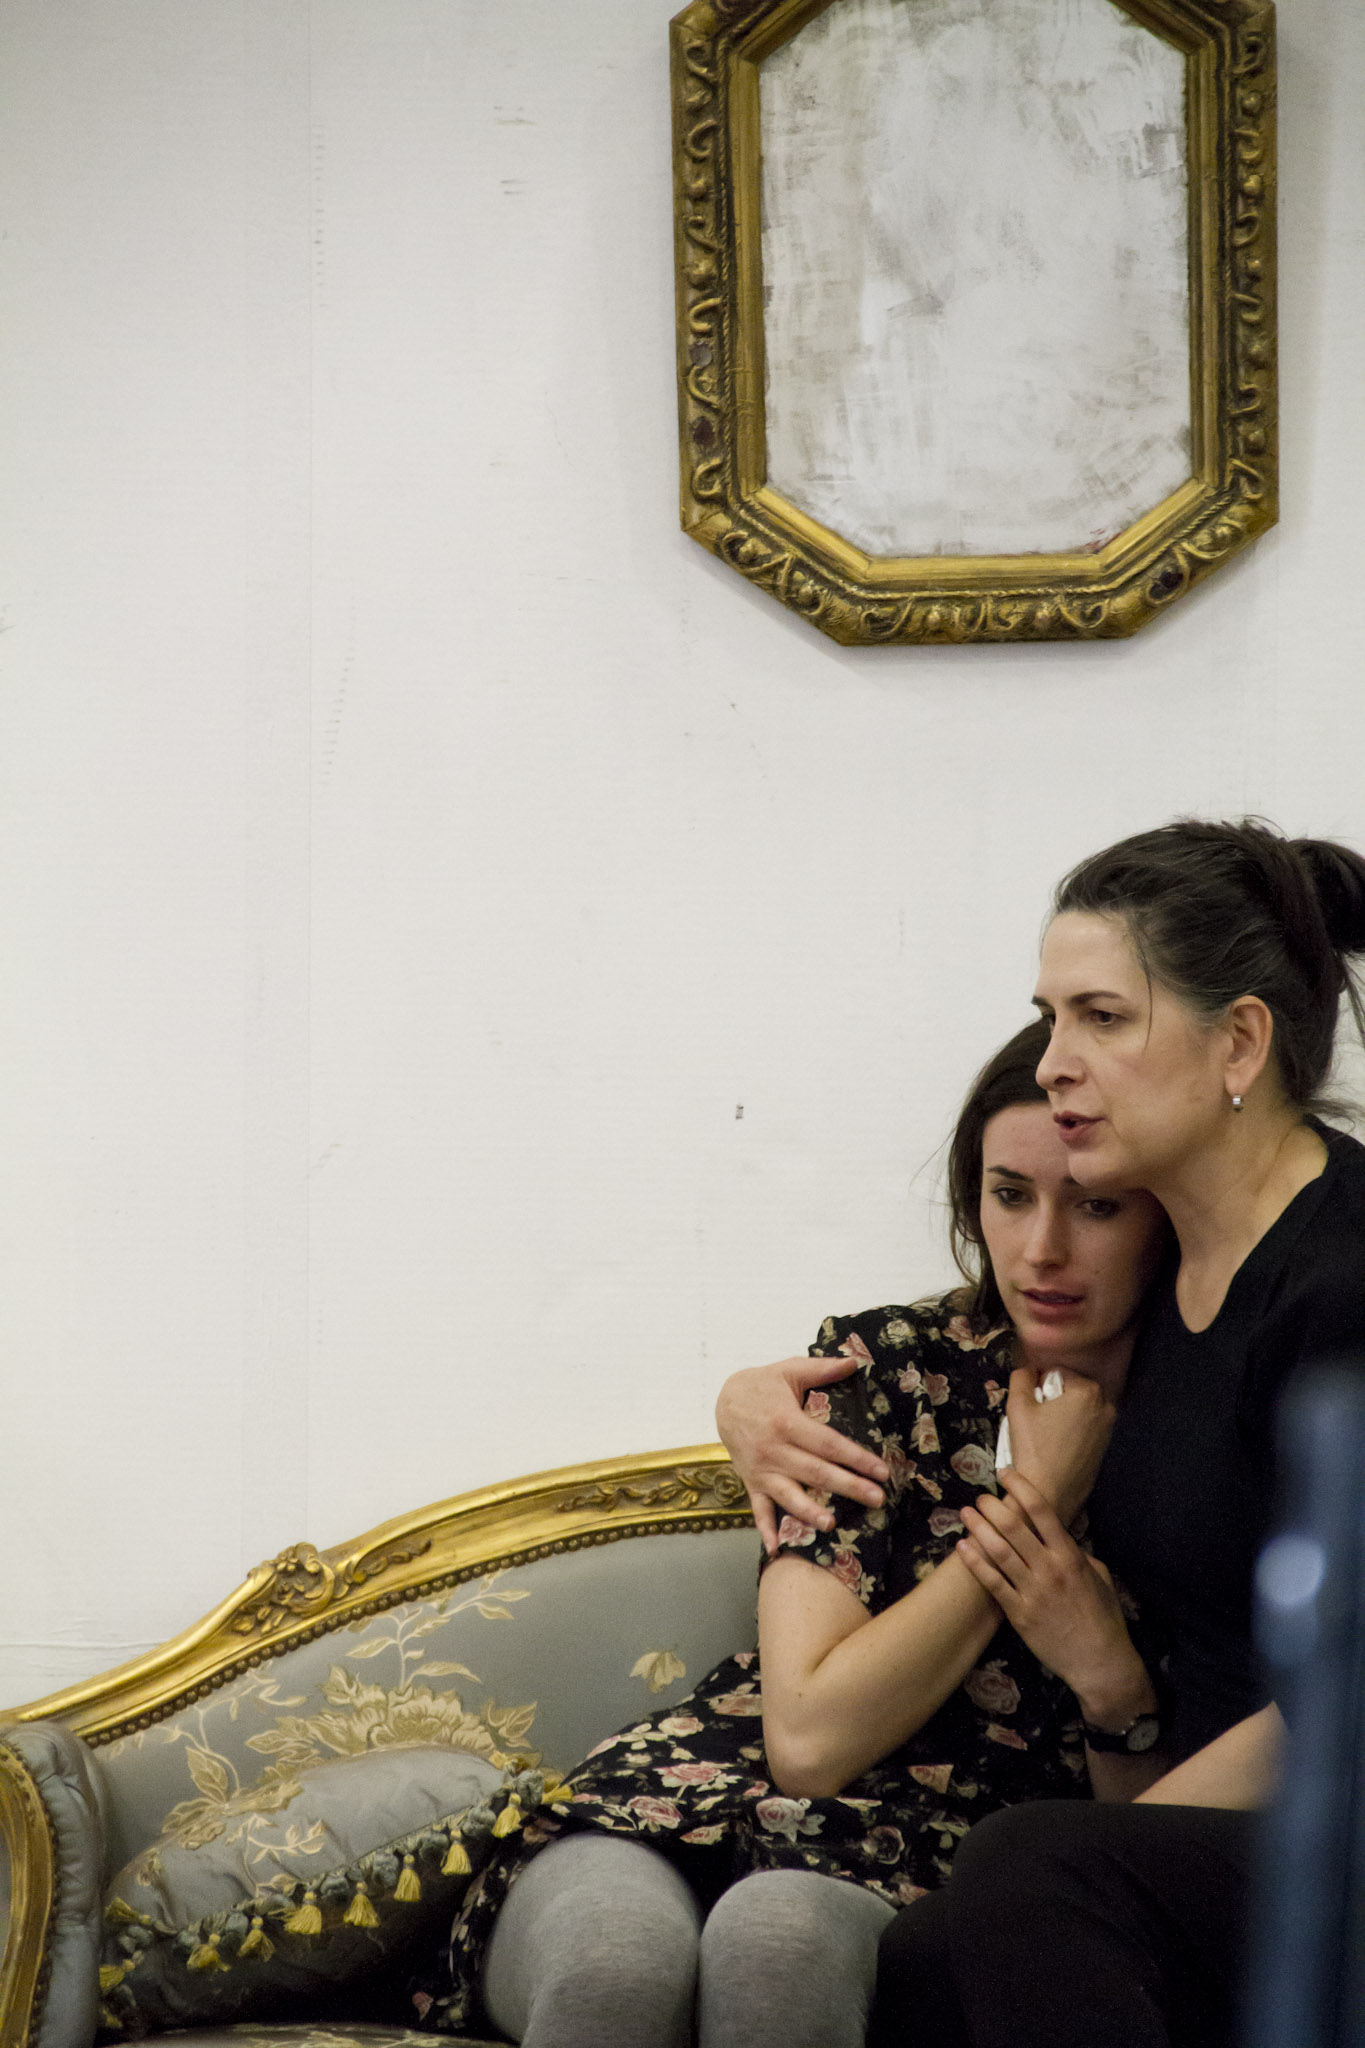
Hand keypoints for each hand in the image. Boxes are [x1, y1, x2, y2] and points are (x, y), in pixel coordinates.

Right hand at [716, 1353, 888, 1554]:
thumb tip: (854, 1360)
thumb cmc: (763, 1385)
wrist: (723, 1400)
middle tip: (878, 1498)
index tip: (881, 1470)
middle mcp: (773, 1450)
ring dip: (809, 1512)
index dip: (855, 1458)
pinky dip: (766, 1529)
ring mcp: (761, 1469)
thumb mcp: (790, 1370)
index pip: (828, 1444)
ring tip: (832, 1524)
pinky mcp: (751, 1482)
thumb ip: (823, 1368)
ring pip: (788, 1494)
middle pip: (816, 1472)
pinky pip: (758, 1509)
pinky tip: (778, 1548)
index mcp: (786, 1421)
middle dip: (848, 1487)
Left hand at [956, 1468, 1153, 1725]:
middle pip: (1014, 1527)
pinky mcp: (1018, 1613)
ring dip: (979, 1528)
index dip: (1021, 1487)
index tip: (1005, 1472)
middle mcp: (1049, 1568)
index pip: (1042, 1511)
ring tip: (965, 1512)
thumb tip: (1060, 1538)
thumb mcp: (1099, 1577)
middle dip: (992, 1506)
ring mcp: (1032, 1591)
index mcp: (1070, 1556)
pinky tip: (962, 1547)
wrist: (1099, 1662)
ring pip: (998, 1551)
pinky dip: (975, 1562)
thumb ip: (1078, 1554)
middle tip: (980, 1496)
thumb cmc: (1103, 1618)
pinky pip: (992, 1582)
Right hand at [1003, 1365, 1115, 1527]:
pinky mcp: (1105, 1447)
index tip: (1033, 1409)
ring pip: (1076, 1409)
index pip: (1056, 1372)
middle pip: (1069, 1390)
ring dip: (1061, 1415)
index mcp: (1087, 1391)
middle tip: (1038, 1423)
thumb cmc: (1033, 1449)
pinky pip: (1084, 1427)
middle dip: (1052, 1401)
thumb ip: (1021, 1377)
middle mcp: (1105, 1406)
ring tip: (1047, 1437)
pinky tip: (1057, 1448)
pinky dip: (1071, 1431)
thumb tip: (1028, 1369)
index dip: (1038, 1387)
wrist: (1049, 1495)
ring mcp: (1108, 1428)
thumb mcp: (1017, 1406)